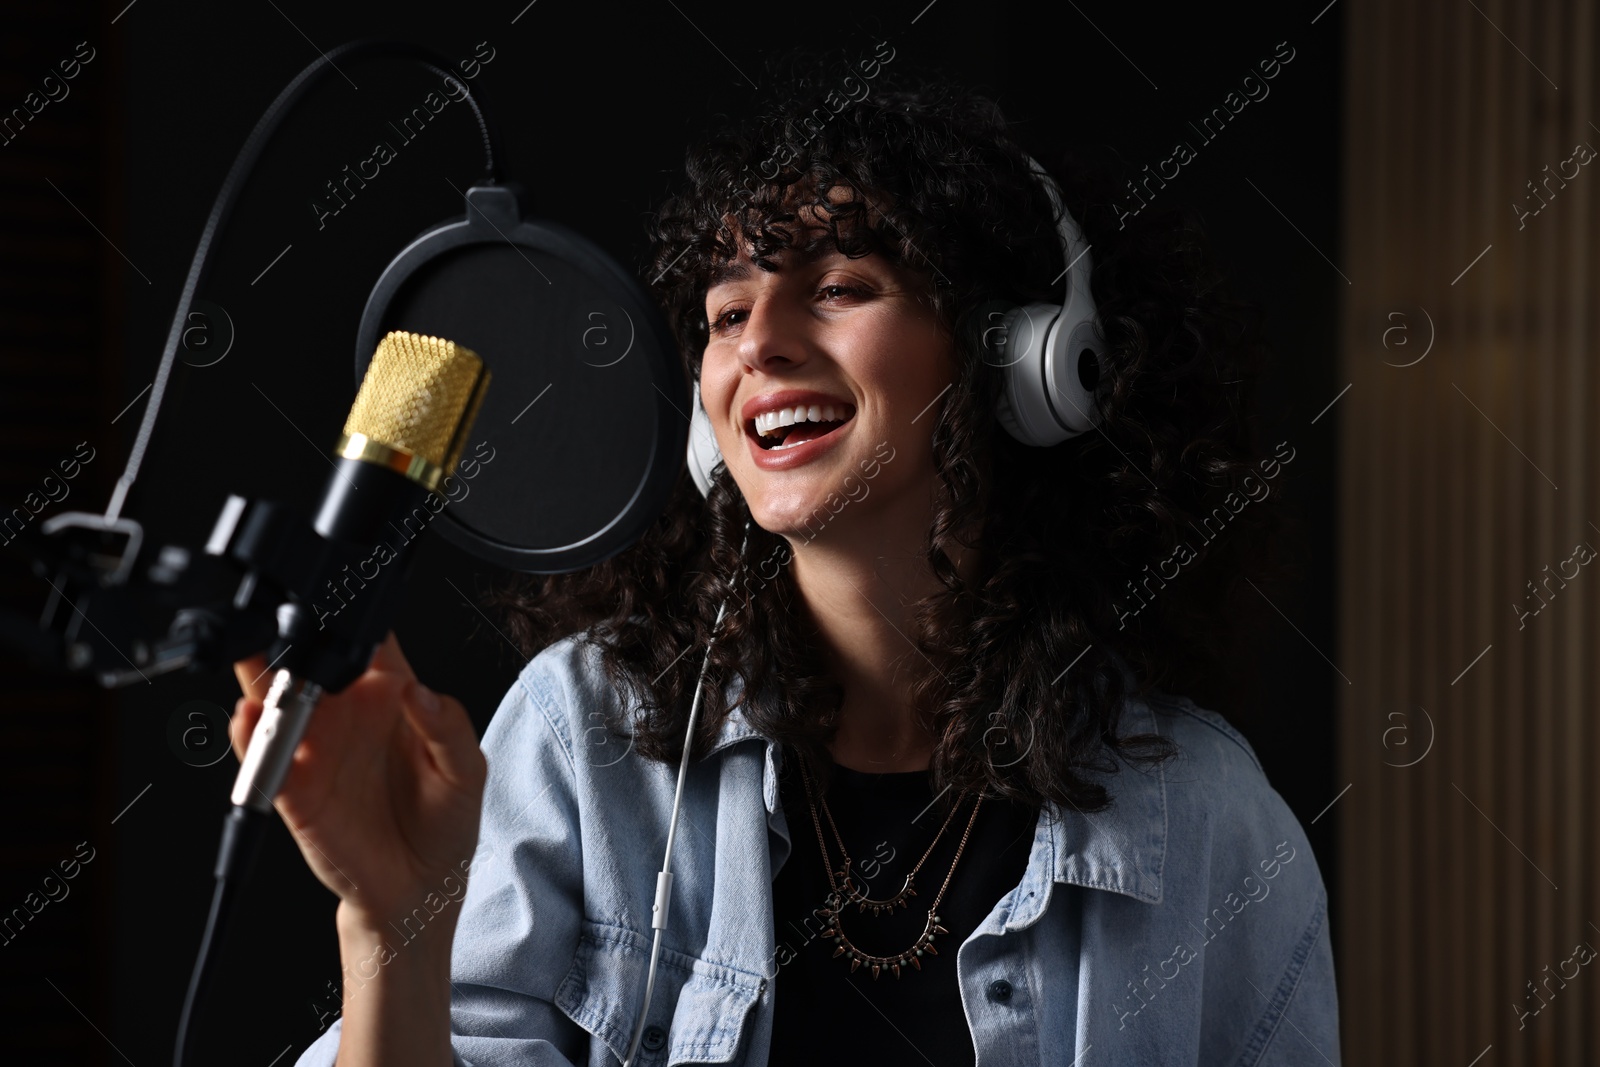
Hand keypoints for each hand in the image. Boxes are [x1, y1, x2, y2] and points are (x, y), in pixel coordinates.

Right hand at [230, 634, 486, 928]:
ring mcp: (314, 744)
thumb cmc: (446, 820)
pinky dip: (250, 733)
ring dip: (261, 675)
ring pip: (274, 696)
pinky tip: (251, 716)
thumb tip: (419, 693)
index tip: (344, 601)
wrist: (419, 887)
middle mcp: (345, 710)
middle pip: (309, 656)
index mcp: (389, 690)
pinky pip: (262, 752)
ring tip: (263, 665)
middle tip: (288, 622)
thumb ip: (447, 726)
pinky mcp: (291, 785)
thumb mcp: (466, 770)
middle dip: (293, 634)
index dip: (351, 612)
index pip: (363, 636)